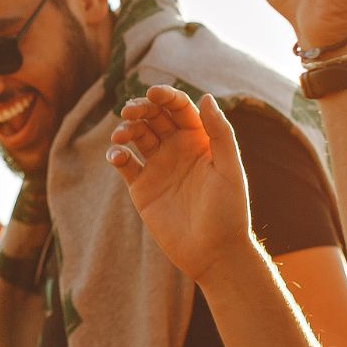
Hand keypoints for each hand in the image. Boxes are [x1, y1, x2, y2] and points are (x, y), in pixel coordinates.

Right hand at [106, 89, 253, 281]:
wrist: (213, 253)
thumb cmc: (229, 212)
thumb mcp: (230, 170)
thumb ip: (220, 133)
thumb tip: (206, 97)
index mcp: (200, 140)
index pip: (180, 108)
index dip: (166, 96)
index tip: (153, 93)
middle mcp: (177, 149)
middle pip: (154, 117)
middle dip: (140, 108)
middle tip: (130, 111)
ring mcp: (158, 167)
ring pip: (136, 136)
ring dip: (126, 129)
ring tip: (121, 135)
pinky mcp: (142, 187)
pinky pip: (124, 164)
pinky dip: (117, 155)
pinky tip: (117, 157)